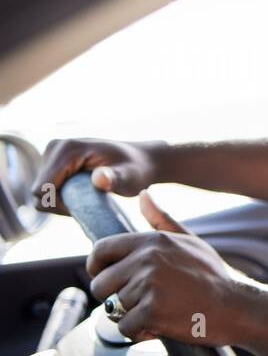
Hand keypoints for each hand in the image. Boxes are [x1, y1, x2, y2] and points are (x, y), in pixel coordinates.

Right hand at [33, 138, 166, 214]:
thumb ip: (115, 179)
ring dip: (62, 200)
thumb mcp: (130, 177)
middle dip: (60, 204)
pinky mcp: (54, 160)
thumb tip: (99, 179)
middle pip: (40, 191)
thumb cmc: (136, 170)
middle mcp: (55, 147)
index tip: (86, 207)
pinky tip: (82, 196)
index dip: (59, 205)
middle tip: (90, 205)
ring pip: (42, 191)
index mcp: (67, 150)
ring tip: (89, 199)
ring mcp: (52, 153)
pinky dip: (62, 196)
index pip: (42, 189)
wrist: (140, 160)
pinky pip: (47, 187)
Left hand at [85, 190, 253, 344]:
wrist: (237, 308)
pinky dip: (139, 332)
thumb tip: (143, 194)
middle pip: (101, 284)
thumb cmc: (214, 277)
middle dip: (115, 298)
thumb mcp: (190, 242)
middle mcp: (147, 260)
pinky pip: (124, 327)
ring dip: (131, 316)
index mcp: (153, 241)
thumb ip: (162, 220)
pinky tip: (160, 326)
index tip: (109, 279)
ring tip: (158, 313)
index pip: (101, 250)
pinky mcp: (151, 311)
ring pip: (113, 308)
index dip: (98, 268)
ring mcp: (149, 285)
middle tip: (141, 302)